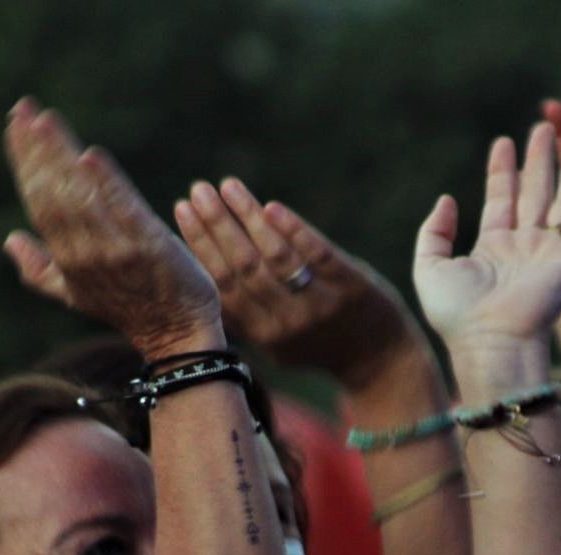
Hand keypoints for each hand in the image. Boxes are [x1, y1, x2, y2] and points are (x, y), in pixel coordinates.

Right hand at [2, 98, 221, 357]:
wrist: (176, 334)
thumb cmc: (128, 308)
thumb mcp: (76, 294)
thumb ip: (39, 268)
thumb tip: (10, 240)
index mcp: (66, 260)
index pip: (39, 202)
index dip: (25, 163)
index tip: (14, 124)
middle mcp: (85, 254)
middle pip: (53, 194)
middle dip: (36, 151)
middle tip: (23, 109)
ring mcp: (116, 250)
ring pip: (80, 198)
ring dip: (61, 157)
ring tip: (47, 121)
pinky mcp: (148, 246)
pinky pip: (122, 211)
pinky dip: (106, 184)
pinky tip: (90, 155)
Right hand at [174, 177, 418, 389]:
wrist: (380, 362)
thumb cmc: (320, 344)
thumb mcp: (277, 342)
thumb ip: (243, 315)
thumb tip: (198, 272)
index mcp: (263, 336)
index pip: (222, 286)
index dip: (199, 247)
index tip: (180, 212)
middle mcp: (288, 323)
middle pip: (242, 268)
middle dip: (216, 226)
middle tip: (197, 191)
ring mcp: (320, 304)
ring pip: (275, 257)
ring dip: (247, 217)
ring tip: (227, 186)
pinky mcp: (351, 286)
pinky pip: (316, 254)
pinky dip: (292, 229)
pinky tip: (270, 206)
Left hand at [412, 122, 560, 353]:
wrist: (490, 342)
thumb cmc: (458, 315)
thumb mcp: (430, 268)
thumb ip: (433, 233)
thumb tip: (446, 199)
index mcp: (493, 249)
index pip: (501, 200)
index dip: (503, 171)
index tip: (504, 141)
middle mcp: (524, 248)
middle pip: (535, 193)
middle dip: (539, 160)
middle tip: (543, 126)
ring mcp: (550, 254)